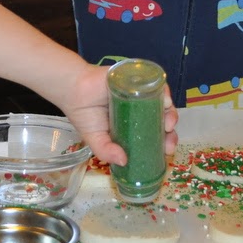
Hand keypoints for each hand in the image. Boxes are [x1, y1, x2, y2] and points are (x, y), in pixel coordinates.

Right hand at [59, 66, 178, 166]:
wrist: (72, 90)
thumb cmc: (85, 115)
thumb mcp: (95, 140)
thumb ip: (106, 151)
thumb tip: (124, 162)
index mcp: (132, 126)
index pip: (154, 135)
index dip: (163, 142)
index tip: (166, 151)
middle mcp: (139, 110)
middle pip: (162, 120)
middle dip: (170, 132)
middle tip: (168, 140)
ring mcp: (139, 95)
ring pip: (162, 104)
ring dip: (170, 114)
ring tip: (168, 123)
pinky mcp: (137, 80)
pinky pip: (154, 85)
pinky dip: (164, 94)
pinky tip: (165, 102)